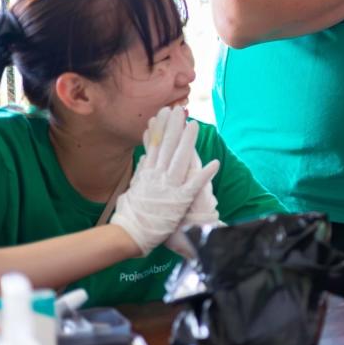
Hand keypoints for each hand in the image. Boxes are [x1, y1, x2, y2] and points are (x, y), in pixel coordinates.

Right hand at [111, 107, 219, 255]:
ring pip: (179, 159)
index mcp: (146, 174)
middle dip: (173, 127)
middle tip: (179, 109)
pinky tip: (215, 162)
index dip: (160, 129)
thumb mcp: (133, 190)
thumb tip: (146, 157)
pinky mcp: (178, 201)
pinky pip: (194, 185)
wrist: (127, 235)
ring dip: (187, 141)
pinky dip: (205, 174)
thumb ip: (141, 173)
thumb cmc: (129, 216)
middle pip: (166, 147)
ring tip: (194, 124)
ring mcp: (168, 187)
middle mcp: (157, 177)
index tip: (163, 114)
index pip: (154, 146)